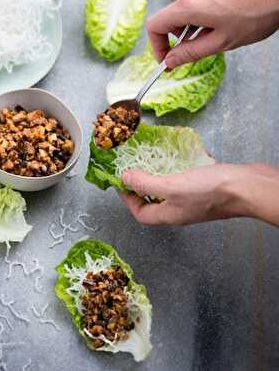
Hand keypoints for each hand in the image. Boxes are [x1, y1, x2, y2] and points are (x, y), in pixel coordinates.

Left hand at [119, 163, 278, 226]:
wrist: (247, 188)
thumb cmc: (211, 191)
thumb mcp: (171, 186)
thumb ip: (146, 183)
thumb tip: (125, 178)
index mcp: (169, 214)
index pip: (141, 213)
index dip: (128, 198)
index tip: (122, 182)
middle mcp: (180, 210)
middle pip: (154, 201)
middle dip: (142, 185)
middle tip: (136, 169)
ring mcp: (194, 200)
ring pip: (170, 189)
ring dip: (160, 175)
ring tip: (154, 160)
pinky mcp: (206, 188)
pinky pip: (187, 178)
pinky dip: (180, 167)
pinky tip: (180, 155)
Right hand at [147, 0, 278, 68]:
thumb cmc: (256, 14)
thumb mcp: (221, 42)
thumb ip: (191, 53)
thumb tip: (170, 61)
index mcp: (189, 6)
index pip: (155, 25)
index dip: (157, 46)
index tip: (168, 59)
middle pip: (173, 18)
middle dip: (181, 38)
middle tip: (202, 50)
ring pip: (190, 10)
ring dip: (197, 27)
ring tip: (222, 34)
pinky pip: (204, 1)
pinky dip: (208, 16)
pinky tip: (231, 21)